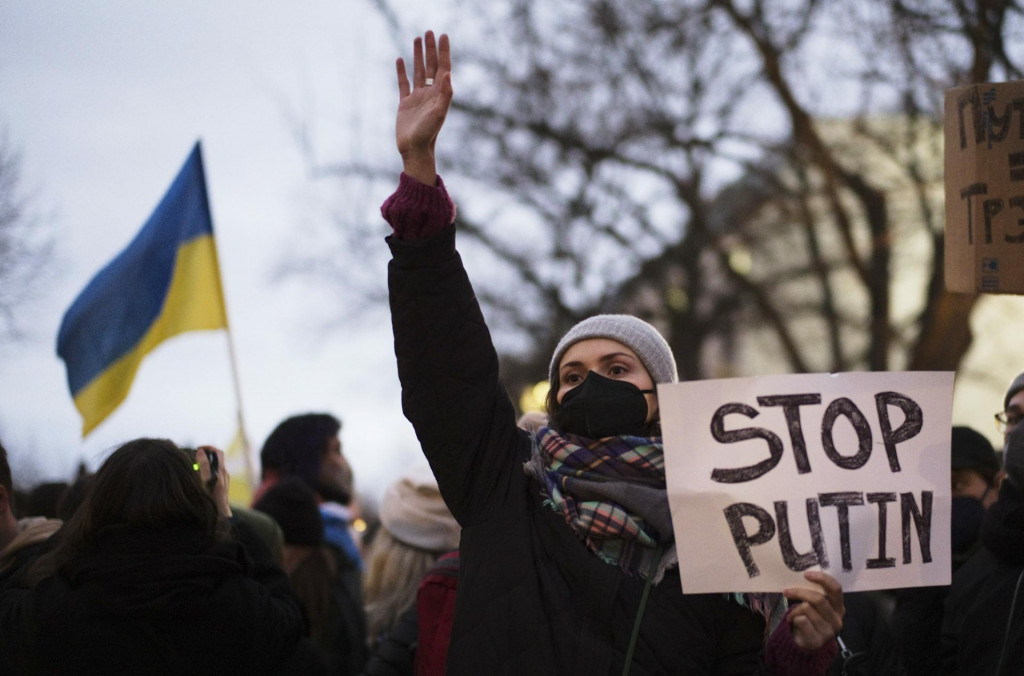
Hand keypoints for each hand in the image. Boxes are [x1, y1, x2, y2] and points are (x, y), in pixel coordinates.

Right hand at [196, 445, 231, 517]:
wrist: (220, 516)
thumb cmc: (211, 499)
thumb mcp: (205, 481)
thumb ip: (204, 466)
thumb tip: (201, 451)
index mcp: (221, 471)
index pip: (218, 452)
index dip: (209, 447)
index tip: (198, 449)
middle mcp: (224, 474)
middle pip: (215, 459)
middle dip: (204, 456)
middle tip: (192, 458)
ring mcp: (223, 481)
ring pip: (214, 467)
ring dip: (204, 464)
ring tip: (192, 467)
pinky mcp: (221, 487)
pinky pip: (213, 475)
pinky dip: (205, 472)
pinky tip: (197, 478)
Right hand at [394, 30, 451, 185]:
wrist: (414, 150)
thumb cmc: (428, 134)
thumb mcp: (438, 113)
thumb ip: (445, 94)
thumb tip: (447, 73)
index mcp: (439, 94)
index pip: (442, 68)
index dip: (443, 52)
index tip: (443, 36)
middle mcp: (429, 94)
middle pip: (431, 66)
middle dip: (430, 49)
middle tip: (429, 32)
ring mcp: (417, 98)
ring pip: (418, 71)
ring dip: (418, 56)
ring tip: (416, 39)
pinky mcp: (405, 104)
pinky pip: (403, 83)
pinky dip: (402, 71)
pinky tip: (400, 60)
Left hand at [782, 570, 843, 651]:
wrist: (807, 643)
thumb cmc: (811, 619)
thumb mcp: (816, 605)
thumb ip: (815, 593)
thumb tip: (802, 575)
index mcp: (839, 607)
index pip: (836, 589)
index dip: (822, 579)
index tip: (806, 574)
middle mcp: (837, 619)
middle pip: (818, 599)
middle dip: (800, 592)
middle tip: (787, 591)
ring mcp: (829, 631)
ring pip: (807, 608)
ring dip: (794, 609)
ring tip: (792, 613)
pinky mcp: (818, 640)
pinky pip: (802, 620)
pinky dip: (793, 617)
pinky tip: (792, 621)